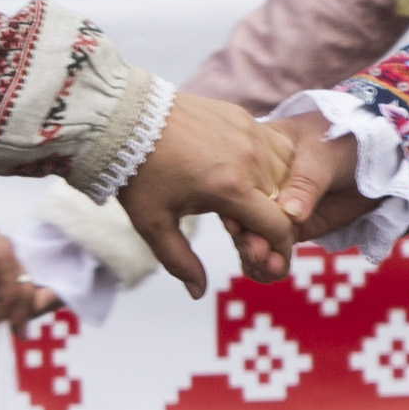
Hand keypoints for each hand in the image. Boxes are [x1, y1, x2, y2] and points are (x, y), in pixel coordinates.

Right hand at [0, 206, 55, 325]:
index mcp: (5, 258)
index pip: (20, 286)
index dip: (20, 307)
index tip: (14, 325)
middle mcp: (11, 256)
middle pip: (27, 290)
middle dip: (23, 315)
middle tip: (19, 334)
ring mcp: (8, 258)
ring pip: (22, 295)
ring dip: (13, 318)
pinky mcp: (1, 264)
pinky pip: (8, 296)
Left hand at [117, 94, 346, 290]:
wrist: (125, 118)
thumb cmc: (138, 172)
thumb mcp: (154, 224)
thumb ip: (180, 261)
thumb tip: (198, 292)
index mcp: (231, 189)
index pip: (279, 226)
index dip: (279, 250)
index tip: (271, 261)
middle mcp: (249, 158)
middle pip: (283, 202)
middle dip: (271, 224)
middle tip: (243, 237)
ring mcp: (249, 133)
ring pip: (280, 173)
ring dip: (270, 194)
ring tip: (238, 207)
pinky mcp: (242, 118)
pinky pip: (268, 147)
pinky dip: (262, 167)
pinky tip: (238, 177)